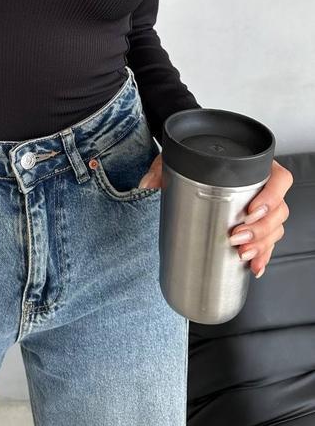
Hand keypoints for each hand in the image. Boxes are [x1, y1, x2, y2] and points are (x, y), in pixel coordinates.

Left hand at [140, 156, 293, 278]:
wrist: (192, 167)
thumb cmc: (193, 160)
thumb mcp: (178, 159)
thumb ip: (162, 169)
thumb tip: (147, 183)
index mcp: (255, 166)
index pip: (279, 180)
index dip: (271, 197)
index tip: (251, 211)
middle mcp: (263, 187)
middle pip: (278, 211)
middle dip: (260, 229)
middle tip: (237, 237)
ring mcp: (261, 208)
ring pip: (275, 228)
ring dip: (262, 245)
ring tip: (242, 254)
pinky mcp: (255, 225)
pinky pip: (268, 241)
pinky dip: (262, 255)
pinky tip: (254, 266)